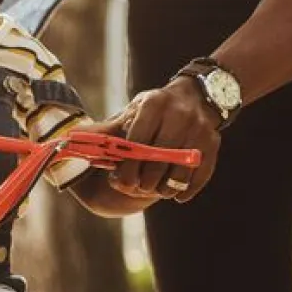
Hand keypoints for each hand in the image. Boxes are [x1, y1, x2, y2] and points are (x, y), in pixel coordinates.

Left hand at [98, 80, 221, 201]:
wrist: (197, 95)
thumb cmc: (156, 109)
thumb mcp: (134, 110)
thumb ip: (110, 129)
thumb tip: (77, 140)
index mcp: (154, 104)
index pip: (138, 141)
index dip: (127, 165)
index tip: (119, 179)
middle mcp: (180, 115)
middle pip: (159, 159)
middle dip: (144, 180)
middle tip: (136, 187)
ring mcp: (199, 130)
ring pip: (180, 172)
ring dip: (165, 189)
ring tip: (155, 190)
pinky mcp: (213, 143)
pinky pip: (200, 176)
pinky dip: (186, 190)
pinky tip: (175, 195)